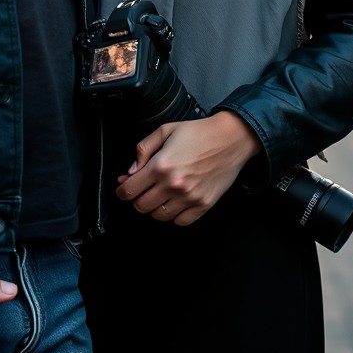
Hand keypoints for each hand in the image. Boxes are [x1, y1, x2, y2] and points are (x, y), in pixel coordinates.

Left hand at [115, 110, 261, 226]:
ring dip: (155, 208)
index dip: (122, 190)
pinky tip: (175, 202)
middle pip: (141, 206)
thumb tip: (130, 171)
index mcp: (161, 165)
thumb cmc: (199, 133)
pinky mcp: (203, 205)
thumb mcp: (165, 131)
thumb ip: (143, 149)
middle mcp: (173, 185)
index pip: (130, 190)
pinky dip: (174, 215)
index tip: (124, 188)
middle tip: (143, 189)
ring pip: (158, 216)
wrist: (230, 139)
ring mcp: (189, 198)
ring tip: (160, 194)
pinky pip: (180, 222)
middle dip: (137, 198)